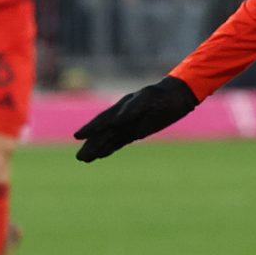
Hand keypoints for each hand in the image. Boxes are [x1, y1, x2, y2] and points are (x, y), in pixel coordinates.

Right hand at [73, 76, 198, 160]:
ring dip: (97, 149)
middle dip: (91, 145)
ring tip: (84, 159)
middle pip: (103, 133)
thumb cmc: (161, 95)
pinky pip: (119, 142)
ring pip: (109, 139)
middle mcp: (121, 117)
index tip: (78, 136)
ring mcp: (128, 125)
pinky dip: (109, 148)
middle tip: (79, 158)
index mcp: (122, 108)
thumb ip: (131, 110)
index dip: (91, 128)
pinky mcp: (136, 132)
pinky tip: (101, 155)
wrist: (176, 96)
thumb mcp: (147, 99)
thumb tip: (115, 122)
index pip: (103, 120)